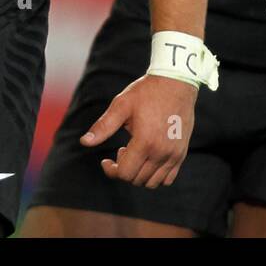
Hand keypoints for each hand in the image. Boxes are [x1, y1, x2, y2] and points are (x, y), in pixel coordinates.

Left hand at [80, 74, 197, 187]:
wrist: (176, 83)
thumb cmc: (146, 92)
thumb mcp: (121, 105)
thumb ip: (103, 126)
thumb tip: (84, 142)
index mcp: (145, 141)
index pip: (125, 173)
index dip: (111, 170)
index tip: (106, 160)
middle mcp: (161, 152)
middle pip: (137, 180)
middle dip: (123, 170)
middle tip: (121, 150)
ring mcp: (174, 154)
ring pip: (152, 183)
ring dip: (139, 174)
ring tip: (135, 154)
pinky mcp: (181, 153)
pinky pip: (168, 179)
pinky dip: (155, 176)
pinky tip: (149, 159)